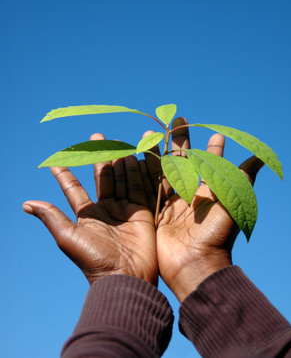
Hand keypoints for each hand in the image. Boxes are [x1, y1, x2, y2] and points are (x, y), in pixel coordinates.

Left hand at [23, 133, 157, 285]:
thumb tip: (26, 204)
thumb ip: (52, 217)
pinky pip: (138, 186)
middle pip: (101, 177)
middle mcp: (105, 209)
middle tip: (96, 137)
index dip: (65, 175)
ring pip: (120, 178)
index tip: (56, 160)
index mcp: (86, 215)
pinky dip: (136, 171)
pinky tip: (132, 156)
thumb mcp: (68, 237)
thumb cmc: (93, 259)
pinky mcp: (142, 211)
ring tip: (116, 142)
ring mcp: (124, 209)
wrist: (125, 275)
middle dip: (98, 157)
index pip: (74, 189)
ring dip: (117, 160)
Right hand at [144, 118, 263, 301]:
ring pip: (162, 171)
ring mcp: (171, 202)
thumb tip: (260, 156)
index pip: (211, 164)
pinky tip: (137, 156)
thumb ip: (242, 177)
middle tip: (177, 120)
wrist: (195, 264)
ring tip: (150, 134)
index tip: (216, 135)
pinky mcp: (154, 211)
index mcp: (208, 192)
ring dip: (156, 152)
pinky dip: (141, 172)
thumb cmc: (217, 234)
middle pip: (182, 161)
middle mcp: (189, 194)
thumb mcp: (231, 203)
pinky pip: (146, 188)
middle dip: (179, 141)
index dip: (214, 150)